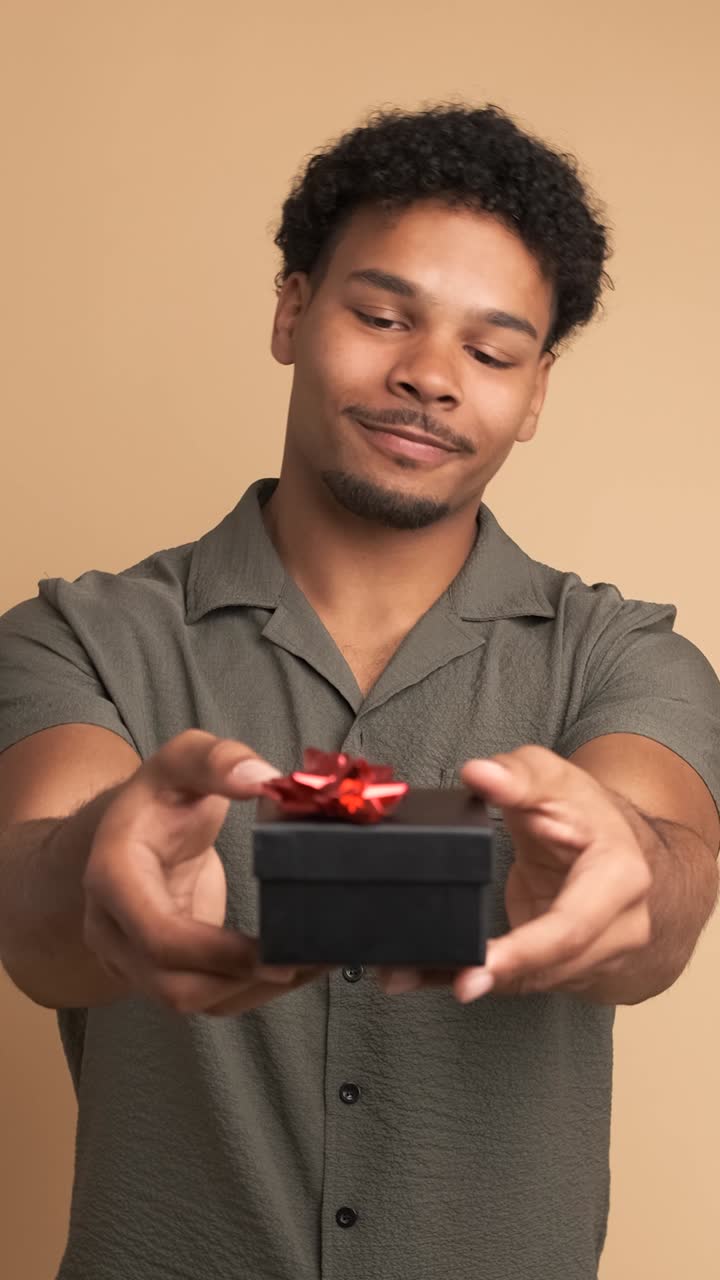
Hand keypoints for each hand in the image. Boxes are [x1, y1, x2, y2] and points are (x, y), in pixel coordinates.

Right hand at [82, 730, 326, 1014]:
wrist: (133, 830)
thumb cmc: (160, 795)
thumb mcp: (183, 758)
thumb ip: (218, 760)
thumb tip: (263, 779)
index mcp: (112, 876)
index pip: (158, 937)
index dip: (219, 955)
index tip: (276, 953)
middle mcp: (112, 928)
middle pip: (175, 986)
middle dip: (246, 982)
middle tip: (310, 959)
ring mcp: (133, 958)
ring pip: (194, 1002)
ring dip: (257, 990)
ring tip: (315, 962)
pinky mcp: (164, 972)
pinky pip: (208, 998)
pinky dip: (255, 989)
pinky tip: (297, 966)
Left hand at [377, 745, 651, 1002]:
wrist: (613, 845)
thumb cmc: (583, 811)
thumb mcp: (553, 778)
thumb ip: (517, 775)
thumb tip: (478, 773)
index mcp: (620, 878)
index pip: (571, 927)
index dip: (524, 951)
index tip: (480, 964)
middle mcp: (621, 926)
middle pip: (551, 966)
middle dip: (494, 976)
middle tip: (447, 981)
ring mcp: (600, 957)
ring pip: (531, 982)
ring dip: (471, 979)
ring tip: (408, 974)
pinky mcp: (568, 969)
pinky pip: (521, 981)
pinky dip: (475, 978)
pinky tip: (433, 975)